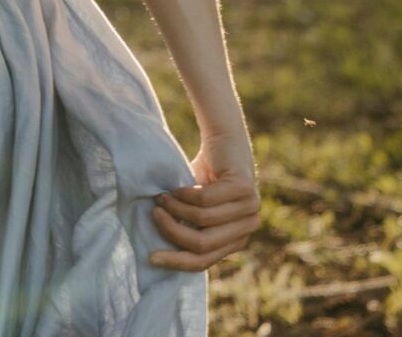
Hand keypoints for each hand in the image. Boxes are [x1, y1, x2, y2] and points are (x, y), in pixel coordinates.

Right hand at [149, 129, 260, 271]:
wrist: (223, 141)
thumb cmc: (204, 177)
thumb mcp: (195, 210)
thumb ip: (188, 229)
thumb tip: (158, 254)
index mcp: (236, 239)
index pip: (204, 260)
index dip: (176, 261)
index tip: (151, 257)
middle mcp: (248, 227)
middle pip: (202, 244)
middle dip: (172, 231)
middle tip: (154, 214)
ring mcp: (250, 208)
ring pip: (201, 220)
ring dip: (174, 208)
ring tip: (162, 197)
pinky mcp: (243, 188)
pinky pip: (204, 199)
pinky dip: (183, 194)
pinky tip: (176, 187)